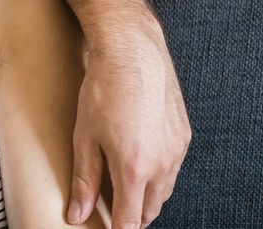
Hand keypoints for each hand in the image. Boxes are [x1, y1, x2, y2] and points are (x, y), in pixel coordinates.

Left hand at [69, 14, 190, 227]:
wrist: (133, 50)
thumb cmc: (103, 89)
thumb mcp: (84, 136)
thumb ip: (84, 179)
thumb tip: (77, 215)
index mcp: (135, 168)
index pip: (131, 220)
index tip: (107, 227)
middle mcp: (163, 163)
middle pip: (152, 210)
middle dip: (132, 215)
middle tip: (110, 208)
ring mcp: (179, 149)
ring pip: (165, 190)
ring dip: (146, 195)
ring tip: (122, 185)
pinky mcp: (185, 135)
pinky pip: (173, 167)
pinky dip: (158, 173)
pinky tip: (139, 159)